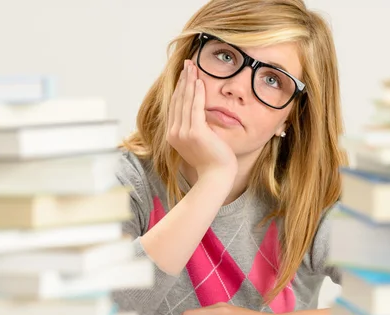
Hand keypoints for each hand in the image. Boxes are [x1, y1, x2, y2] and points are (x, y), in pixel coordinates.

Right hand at [167, 59, 237, 178]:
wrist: (216, 176)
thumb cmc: (211, 162)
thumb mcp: (199, 143)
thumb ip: (195, 129)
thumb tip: (198, 116)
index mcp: (173, 135)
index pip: (175, 106)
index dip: (179, 88)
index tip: (184, 74)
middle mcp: (174, 133)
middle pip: (178, 100)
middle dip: (183, 80)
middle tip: (187, 64)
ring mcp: (183, 133)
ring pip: (186, 101)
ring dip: (189, 81)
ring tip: (193, 67)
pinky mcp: (195, 132)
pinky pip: (196, 107)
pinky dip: (197, 92)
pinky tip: (199, 80)